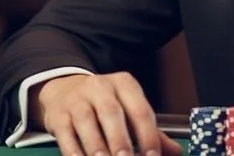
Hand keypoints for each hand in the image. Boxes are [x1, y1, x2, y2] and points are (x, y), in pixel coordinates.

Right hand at [34, 73, 181, 155]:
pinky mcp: (57, 115)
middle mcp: (100, 87)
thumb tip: (175, 152)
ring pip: (87, 122)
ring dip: (97, 148)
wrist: (65, 90)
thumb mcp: (128, 109)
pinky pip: (66, 135)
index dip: (148, 135)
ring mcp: (77, 100)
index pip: (139, 109)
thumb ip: (150, 131)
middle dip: (120, 141)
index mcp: (124, 84)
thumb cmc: (104, 104)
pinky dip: (74, 152)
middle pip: (112, 113)